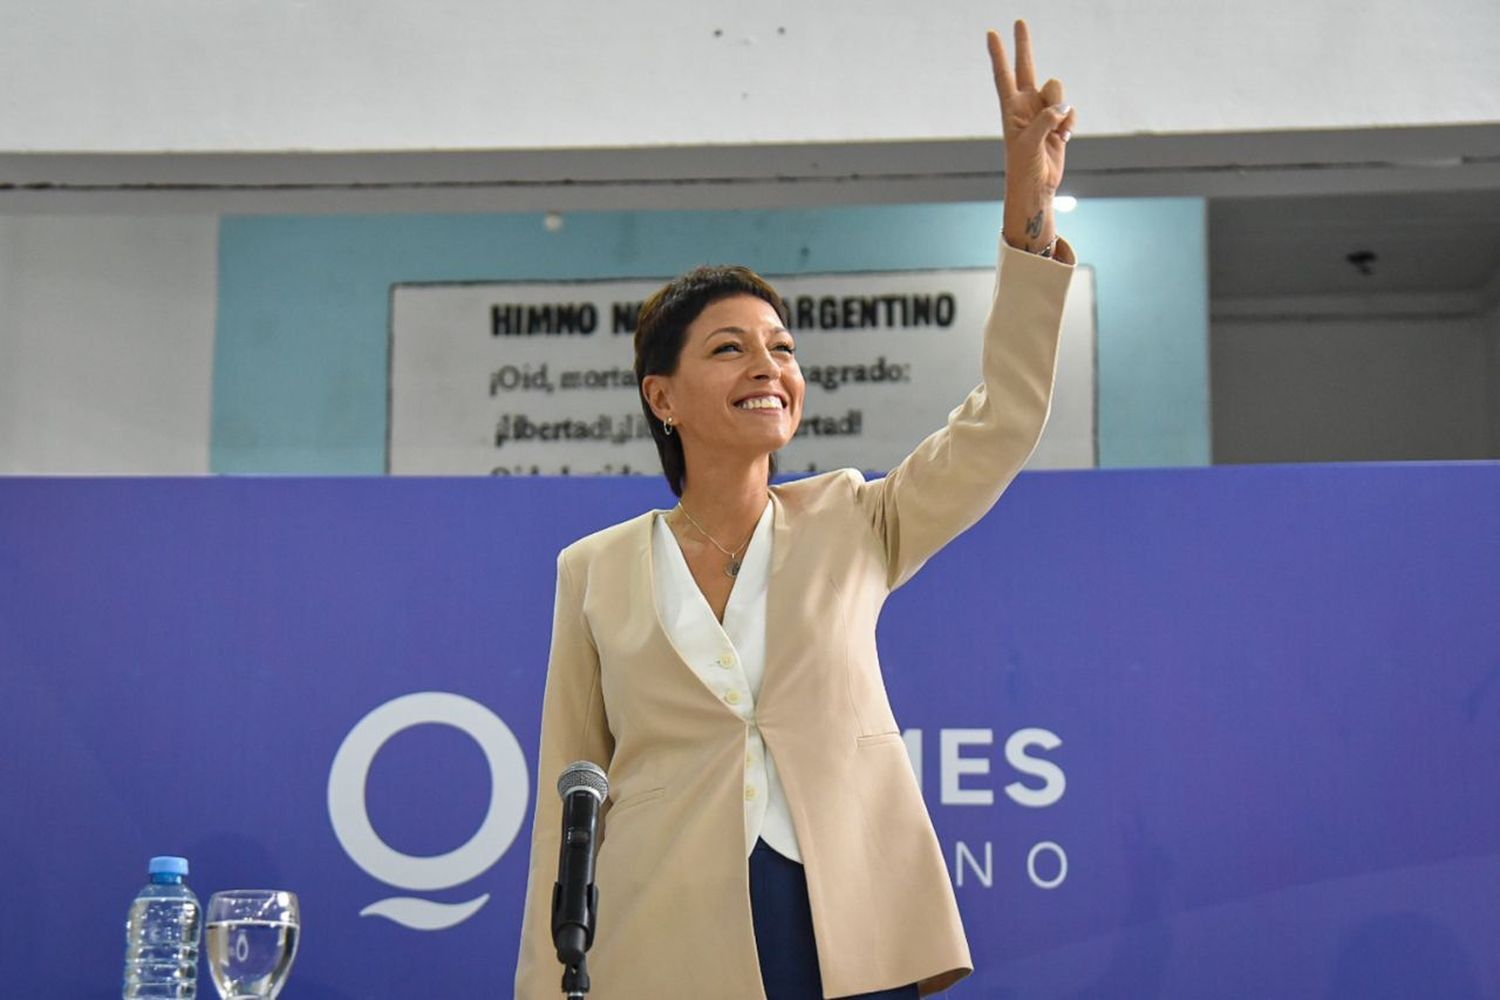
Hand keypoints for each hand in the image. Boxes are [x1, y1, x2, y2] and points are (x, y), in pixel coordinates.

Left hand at [987, 21, 1075, 250]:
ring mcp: (1043, 112)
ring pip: (1058, 90)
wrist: (1037, 188)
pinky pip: (1071, 109)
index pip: (1003, 75)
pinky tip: (1064, 137)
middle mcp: (1026, 105)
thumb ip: (1044, 121)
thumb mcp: (1029, 145)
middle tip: (1019, 21)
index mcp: (1011, 109)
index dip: (998, 54)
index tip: (991, 33)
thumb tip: (1061, 108)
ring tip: (1056, 131)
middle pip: (1027, 67)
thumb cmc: (1024, 169)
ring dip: (1061, 107)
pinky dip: (1071, 122)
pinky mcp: (1059, 122)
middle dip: (1024, 44)